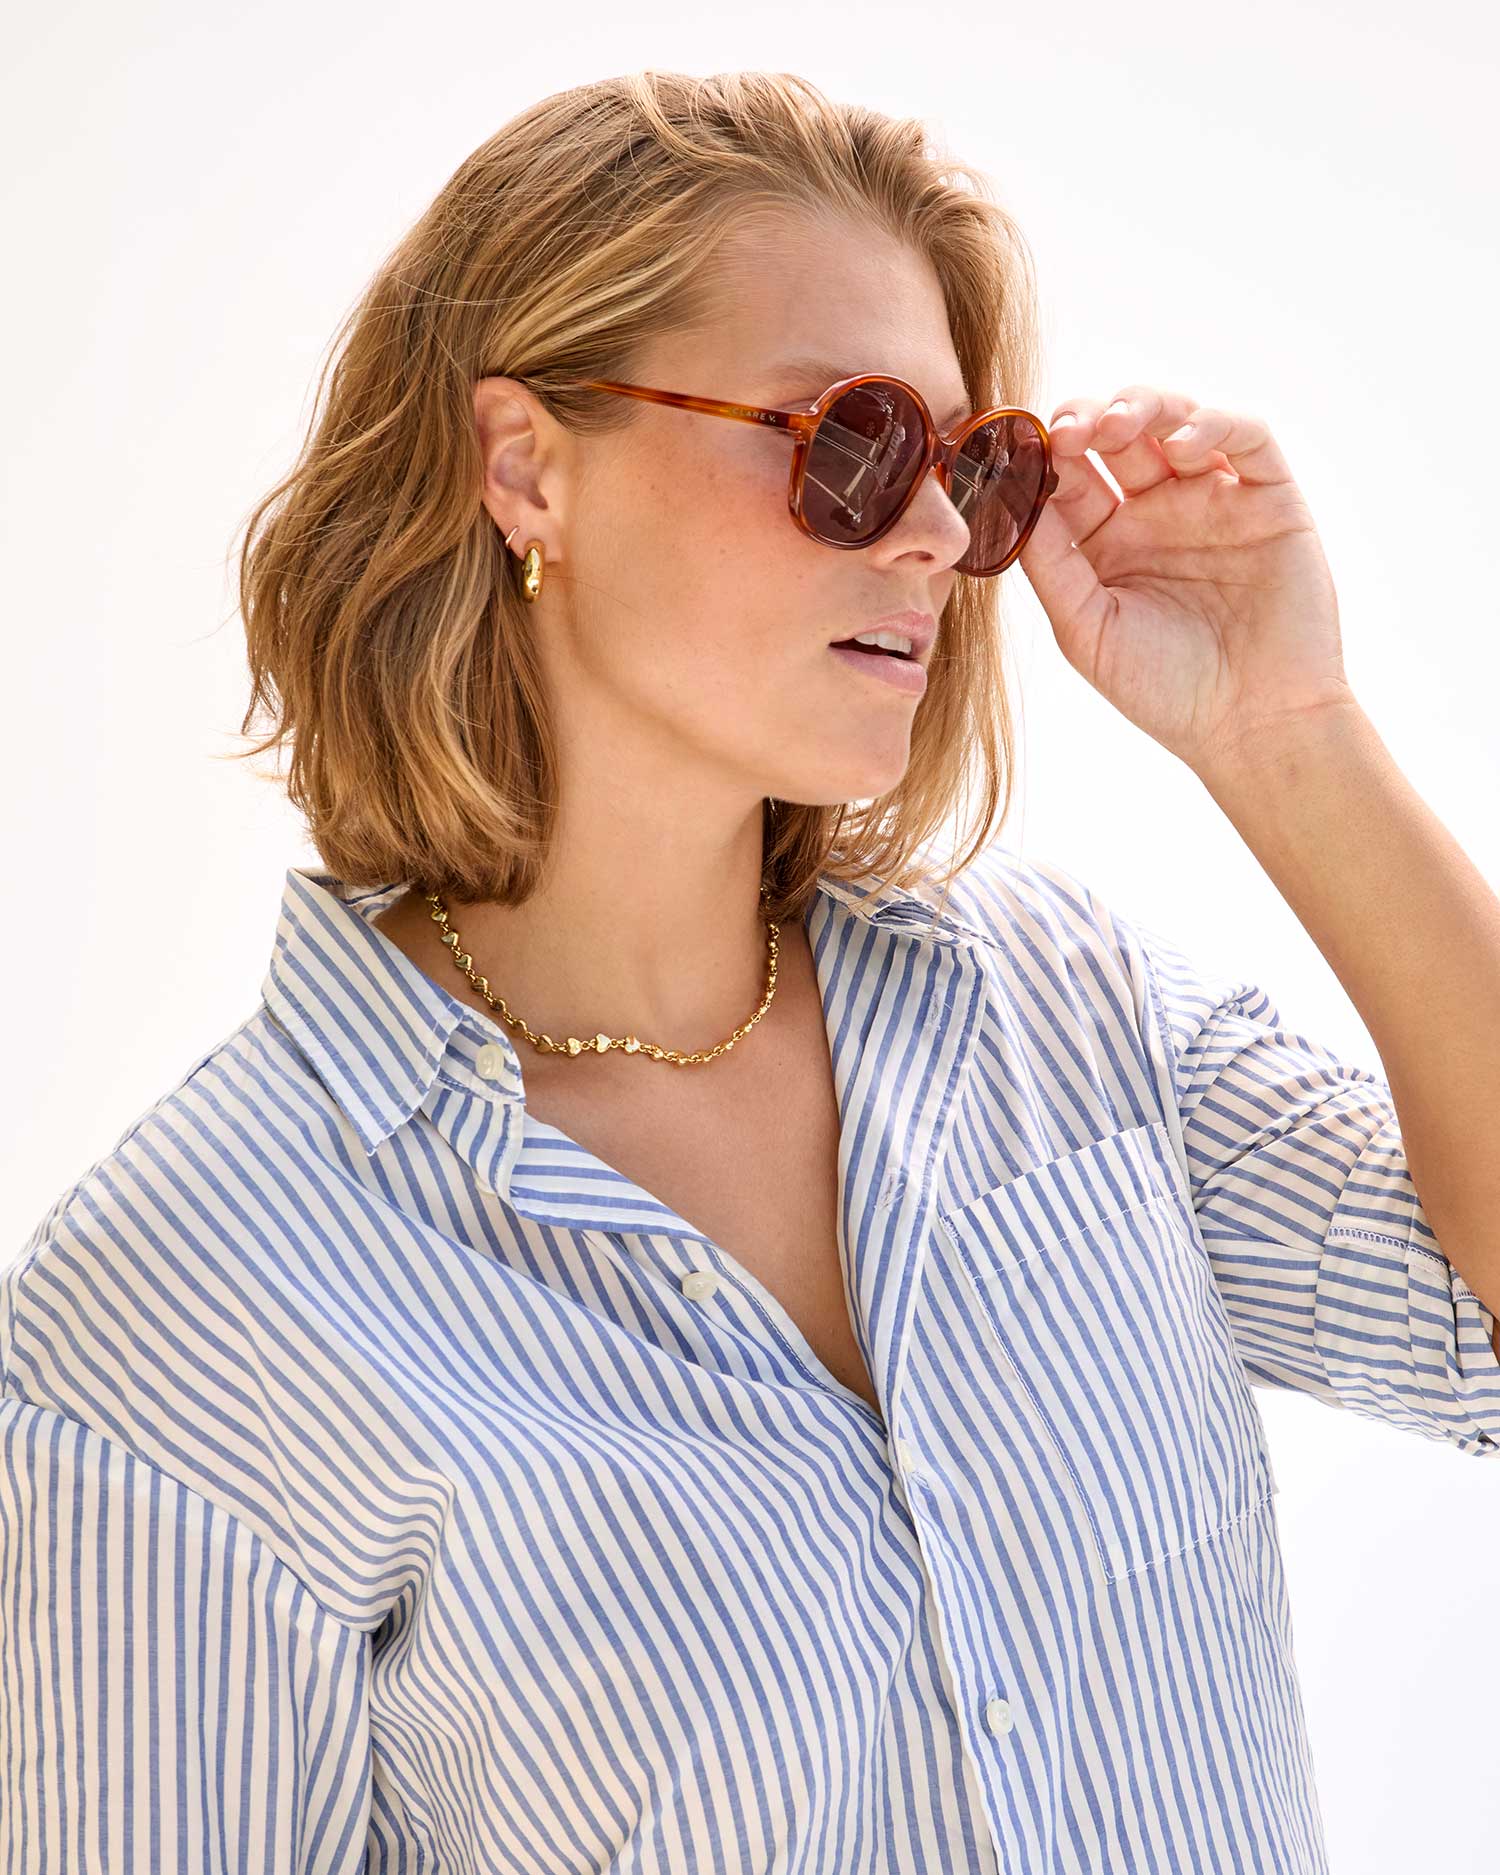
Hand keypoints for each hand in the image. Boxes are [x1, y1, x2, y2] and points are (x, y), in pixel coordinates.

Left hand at [1014, 385, 1355, 775]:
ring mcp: (1215, 498)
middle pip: (1117, 434)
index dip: (1041, 453)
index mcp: (1106, 541)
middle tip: (1066, 432)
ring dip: (1142, 406)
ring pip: (1176, 419)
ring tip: (1115, 425)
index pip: (1068, 475)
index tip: (1017, 448)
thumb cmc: (1164, 690)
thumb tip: (1009, 496)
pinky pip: (1247, 437)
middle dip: (1086, 418)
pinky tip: (1182, 445)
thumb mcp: (1085, 629)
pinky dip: (1215, 424)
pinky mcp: (1271, 497)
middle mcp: (1158, 511)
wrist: (1252, 727)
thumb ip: (1049, 564)